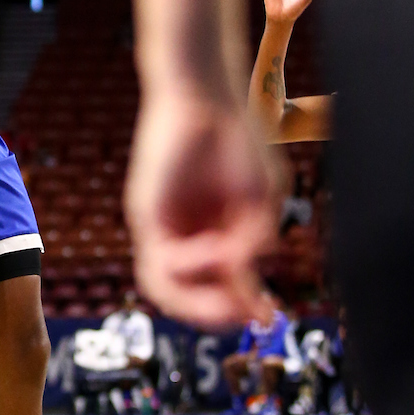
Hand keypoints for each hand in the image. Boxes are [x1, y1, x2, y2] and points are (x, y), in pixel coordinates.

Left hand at [125, 91, 279, 327]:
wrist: (205, 95)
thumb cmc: (237, 140)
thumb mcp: (260, 201)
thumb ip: (253, 245)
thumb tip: (248, 287)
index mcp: (214, 232)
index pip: (217, 287)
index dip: (240, 308)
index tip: (267, 318)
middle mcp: (185, 235)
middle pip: (188, 296)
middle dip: (219, 314)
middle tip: (248, 318)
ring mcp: (164, 228)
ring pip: (167, 288)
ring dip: (201, 301)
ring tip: (231, 297)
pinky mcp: (146, 217)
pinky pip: (160, 263)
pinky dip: (193, 265)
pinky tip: (218, 249)